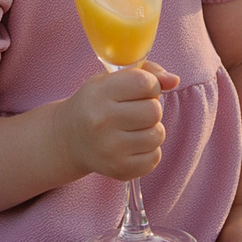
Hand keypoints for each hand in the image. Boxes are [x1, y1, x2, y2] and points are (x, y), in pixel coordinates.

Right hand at [60, 60, 178, 181]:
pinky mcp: (119, 169)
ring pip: (158, 134)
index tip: (140, 90)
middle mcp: (102, 121)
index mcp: (99, 94)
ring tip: (133, 129)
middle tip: (135, 111)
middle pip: (154, 110)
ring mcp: (110, 148)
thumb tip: (174, 80)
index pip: (144, 83)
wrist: (68, 139)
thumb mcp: (110, 79)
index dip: (150, 85)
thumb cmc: (95, 104)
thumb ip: (146, 72)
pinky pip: (155, 157)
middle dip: (151, 108)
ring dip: (151, 130)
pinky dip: (149, 151)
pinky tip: (132, 145)